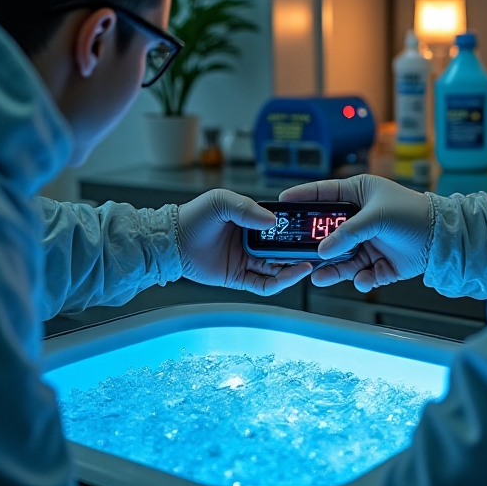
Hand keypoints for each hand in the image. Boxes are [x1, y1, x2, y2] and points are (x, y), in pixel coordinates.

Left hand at [178, 189, 312, 294]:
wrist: (172, 241)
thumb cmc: (193, 217)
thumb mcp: (221, 201)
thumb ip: (246, 208)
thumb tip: (272, 221)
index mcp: (251, 222)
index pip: (281, 228)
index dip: (295, 231)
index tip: (308, 231)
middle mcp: (252, 242)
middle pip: (283, 251)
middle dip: (299, 253)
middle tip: (315, 252)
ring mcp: (247, 261)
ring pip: (278, 269)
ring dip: (294, 269)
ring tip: (307, 265)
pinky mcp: (239, 278)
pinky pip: (264, 284)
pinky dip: (279, 282)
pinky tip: (290, 275)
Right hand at [279, 175, 429, 291]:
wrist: (444, 240)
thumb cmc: (415, 215)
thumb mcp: (377, 217)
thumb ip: (348, 233)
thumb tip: (323, 250)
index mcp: (358, 194)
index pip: (322, 194)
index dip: (302, 198)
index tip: (283, 203)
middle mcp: (360, 218)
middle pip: (328, 232)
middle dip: (314, 244)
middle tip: (296, 252)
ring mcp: (368, 242)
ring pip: (340, 258)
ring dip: (331, 269)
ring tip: (319, 277)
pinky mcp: (378, 263)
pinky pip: (360, 274)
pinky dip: (359, 279)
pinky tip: (362, 279)